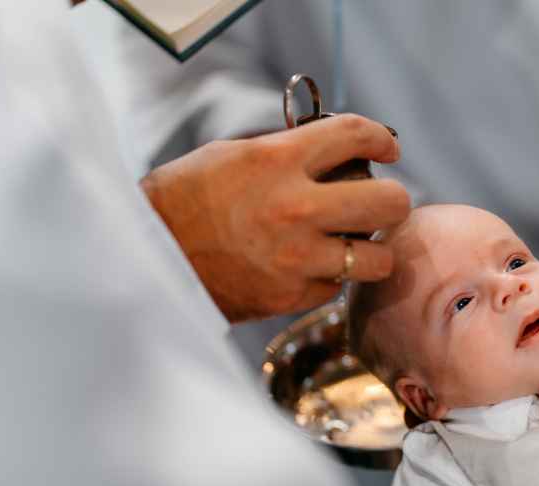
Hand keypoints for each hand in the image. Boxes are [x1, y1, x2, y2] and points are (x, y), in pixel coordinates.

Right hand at [141, 114, 409, 321]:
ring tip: (351, 243)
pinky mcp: (290, 297)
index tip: (389, 148)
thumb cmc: (184, 199)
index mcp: (277, 161)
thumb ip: (288, 153)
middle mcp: (295, 208)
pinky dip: (330, 276)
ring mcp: (296, 258)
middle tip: (379, 202)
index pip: (356, 135)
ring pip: (377, 258)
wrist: (146, 258)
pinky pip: (337, 286)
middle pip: (389, 202)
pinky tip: (309, 266)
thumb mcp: (232, 156)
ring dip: (370, 249)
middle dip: (392, 198)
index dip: (383, 138)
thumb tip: (338, 153)